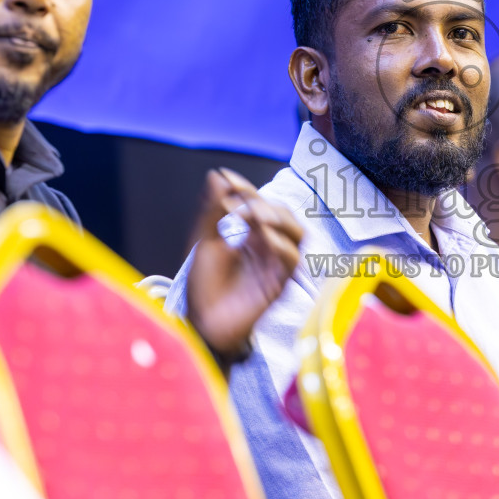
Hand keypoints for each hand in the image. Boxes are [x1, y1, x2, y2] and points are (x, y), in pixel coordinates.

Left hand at [186, 168, 303, 352]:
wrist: (202, 324)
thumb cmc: (204, 286)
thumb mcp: (204, 242)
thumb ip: (213, 210)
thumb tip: (217, 175)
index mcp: (252, 235)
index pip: (260, 203)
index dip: (247, 189)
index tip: (227, 180)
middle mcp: (268, 247)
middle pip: (284, 215)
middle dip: (263, 203)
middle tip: (239, 203)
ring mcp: (275, 265)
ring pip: (297, 233)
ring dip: (277, 219)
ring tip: (253, 215)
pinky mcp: (279, 284)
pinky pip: (291, 259)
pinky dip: (279, 244)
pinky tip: (260, 239)